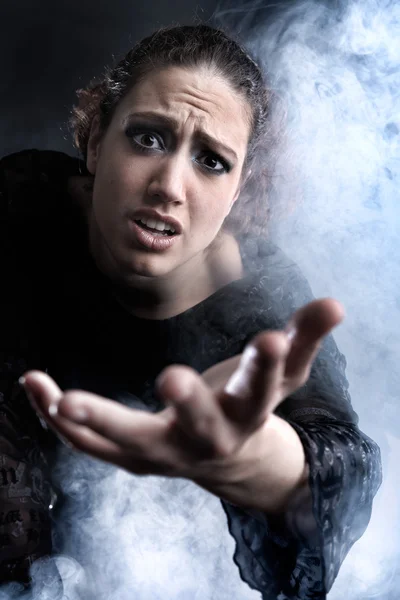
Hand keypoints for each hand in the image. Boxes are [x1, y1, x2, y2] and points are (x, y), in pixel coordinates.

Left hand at [21, 298, 343, 511]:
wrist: (230, 460)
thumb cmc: (252, 405)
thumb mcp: (286, 374)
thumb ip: (305, 336)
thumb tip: (335, 303)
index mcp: (248, 413)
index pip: (261, 387)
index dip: (266, 364)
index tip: (270, 336)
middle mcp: (208, 439)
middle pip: (200, 424)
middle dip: (190, 402)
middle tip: (172, 378)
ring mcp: (167, 452)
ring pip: (129, 441)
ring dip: (95, 419)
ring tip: (58, 396)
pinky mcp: (133, 456)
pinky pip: (92, 444)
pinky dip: (62, 417)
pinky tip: (34, 386)